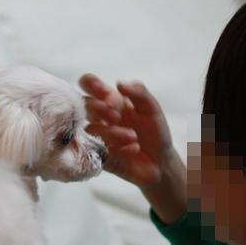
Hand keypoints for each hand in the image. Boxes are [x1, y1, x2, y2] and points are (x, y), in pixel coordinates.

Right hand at [78, 73, 175, 188]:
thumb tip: (119, 83)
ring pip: (92, 128)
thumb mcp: (152, 108)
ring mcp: (97, 135)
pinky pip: (99, 149)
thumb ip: (139, 92)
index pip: (89, 84)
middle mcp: (100, 116)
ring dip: (113, 132)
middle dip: (99, 108)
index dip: (90, 83)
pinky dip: (119, 149)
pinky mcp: (98, 154)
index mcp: (111, 100)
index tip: (102, 90)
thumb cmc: (155, 131)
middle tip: (117, 117)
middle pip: (84, 104)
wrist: (161, 161)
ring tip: (134, 138)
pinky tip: (133, 149)